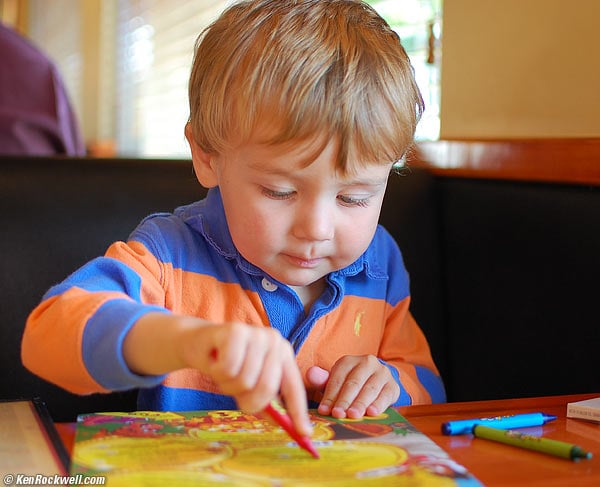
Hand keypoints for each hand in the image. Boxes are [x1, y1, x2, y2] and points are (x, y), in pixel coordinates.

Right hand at [183, 321, 312, 435]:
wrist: (197, 343)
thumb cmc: (227, 365)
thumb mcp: (249, 387)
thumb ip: (267, 404)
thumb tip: (283, 424)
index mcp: (283, 354)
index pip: (293, 386)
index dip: (298, 411)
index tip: (304, 433)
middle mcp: (274, 341)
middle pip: (267, 387)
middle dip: (247, 400)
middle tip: (235, 393)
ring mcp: (256, 333)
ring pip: (244, 380)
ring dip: (228, 385)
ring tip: (224, 372)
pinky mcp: (236, 331)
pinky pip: (228, 369)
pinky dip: (218, 372)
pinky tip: (216, 361)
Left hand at [306, 355, 399, 418]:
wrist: (378, 383)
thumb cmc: (351, 385)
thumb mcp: (336, 381)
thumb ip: (323, 380)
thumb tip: (310, 374)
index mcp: (348, 361)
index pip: (337, 378)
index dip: (330, 395)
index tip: (324, 410)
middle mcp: (366, 362)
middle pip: (353, 383)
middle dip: (345, 400)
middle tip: (338, 414)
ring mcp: (381, 373)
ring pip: (369, 388)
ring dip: (360, 403)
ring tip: (353, 415)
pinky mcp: (392, 385)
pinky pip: (385, 395)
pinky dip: (378, 404)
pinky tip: (372, 413)